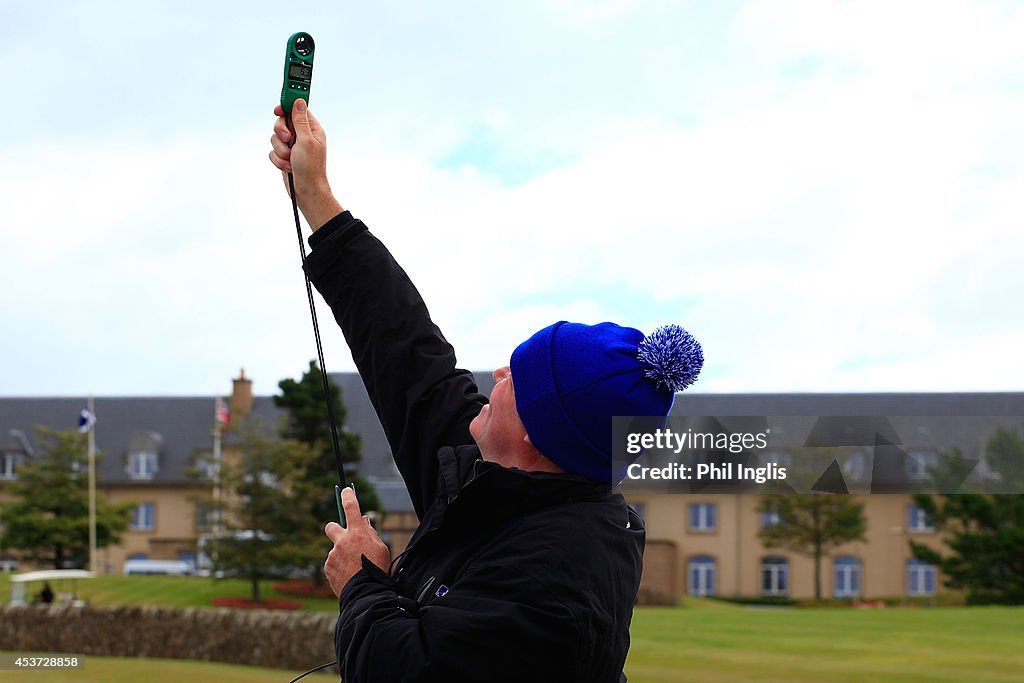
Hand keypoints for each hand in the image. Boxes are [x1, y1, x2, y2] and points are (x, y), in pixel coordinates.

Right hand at [269, 99, 342, 229]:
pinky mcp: (284, 156)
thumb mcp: (306, 140)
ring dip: (281, 150)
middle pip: (282, 122)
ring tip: (291, 159)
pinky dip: (278, 160)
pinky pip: (273, 151)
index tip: (278, 108)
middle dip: (281, 133)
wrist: (306, 191)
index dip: (287, 106)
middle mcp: (302, 136)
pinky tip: (288, 167)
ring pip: (275, 138)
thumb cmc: (311, 168)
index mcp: (311, 129)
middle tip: (289, 139)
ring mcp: (292, 146)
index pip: (297, 110)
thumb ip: (300, 120)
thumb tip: (299, 101)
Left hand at [324, 486, 390, 596]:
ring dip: (342, 555)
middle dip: (335, 529)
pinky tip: (349, 575)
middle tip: (344, 537)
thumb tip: (363, 521)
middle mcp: (342, 541)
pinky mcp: (328, 567)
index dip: (348, 496)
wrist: (366, 593)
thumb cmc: (377, 569)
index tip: (346, 491)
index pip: (350, 507)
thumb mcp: (380, 548)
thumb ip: (370, 533)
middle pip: (331, 526)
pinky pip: (333, 563)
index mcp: (358, 533)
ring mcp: (333, 554)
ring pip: (336, 549)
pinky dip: (339, 567)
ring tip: (355, 569)